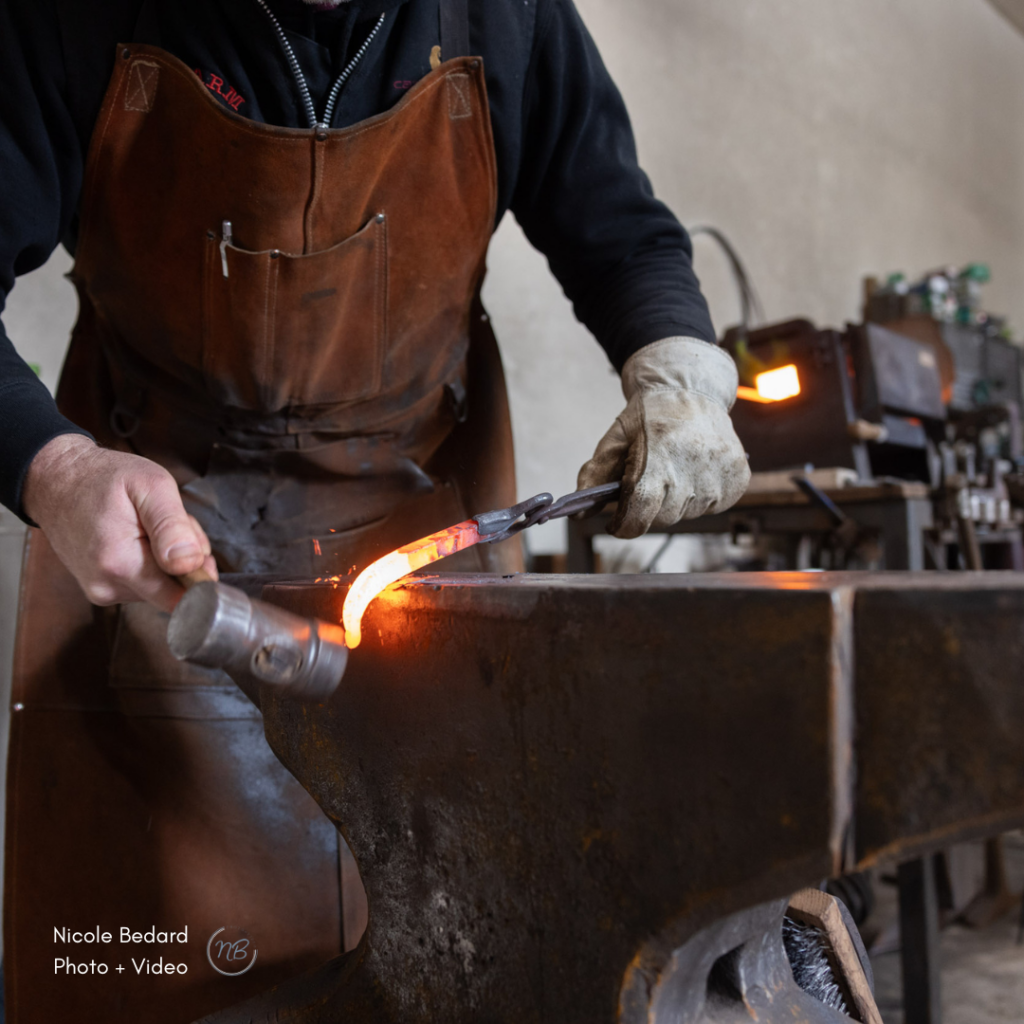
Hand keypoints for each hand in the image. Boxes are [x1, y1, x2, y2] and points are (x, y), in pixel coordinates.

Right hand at [23, 435, 216, 611]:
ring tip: (149, 527)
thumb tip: (189, 564)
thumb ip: (173, 526)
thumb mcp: (150, 486)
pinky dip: (152, 563)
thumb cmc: (102, 478)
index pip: (180, 598)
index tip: (195, 545)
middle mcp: (107, 586)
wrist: (56, 482)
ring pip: (162, 586)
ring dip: (169, 560)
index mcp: (120, 563)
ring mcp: (102, 591)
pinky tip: (139, 538)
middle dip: (185, 561)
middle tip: (171, 525)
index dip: (200, 574)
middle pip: (174, 590)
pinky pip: (144, 584)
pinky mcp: (102, 589)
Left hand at [578, 337, 750, 538]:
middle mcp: (694, 470)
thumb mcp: (615, 438)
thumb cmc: (649, 416)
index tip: (615, 522)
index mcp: (659, 458)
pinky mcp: (738, 479)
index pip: (640, 514)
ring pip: (687, 513)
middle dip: (647, 507)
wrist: (693, 389)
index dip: (623, 525)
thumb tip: (578, 514)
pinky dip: (698, 496)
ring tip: (673, 468)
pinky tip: (694, 469)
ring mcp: (720, 476)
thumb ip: (594, 474)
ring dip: (674, 501)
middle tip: (646, 480)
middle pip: (661, 518)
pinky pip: (711, 506)